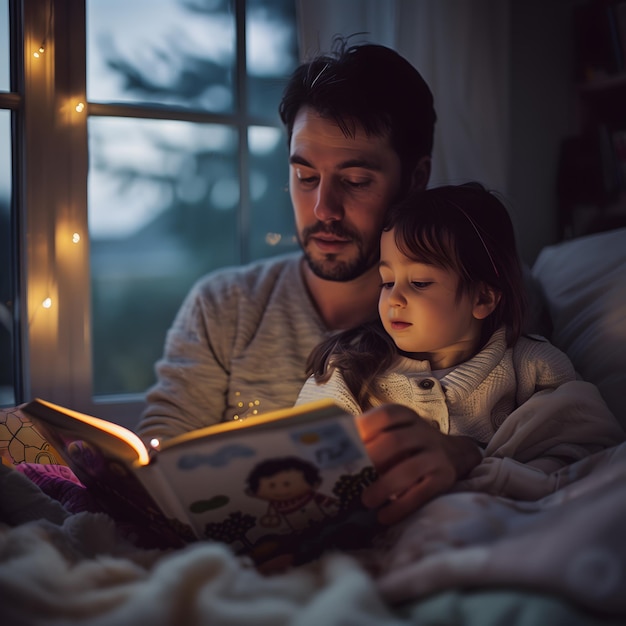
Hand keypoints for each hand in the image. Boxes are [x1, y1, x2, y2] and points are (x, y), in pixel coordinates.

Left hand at [356, 403, 481, 524]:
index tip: (346, 444)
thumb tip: (335, 453)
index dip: (365, 428)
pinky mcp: (445, 478)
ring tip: (366, 501)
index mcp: (406, 417)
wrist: (454, 454)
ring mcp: (436, 454)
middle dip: (372, 459)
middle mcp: (423, 432)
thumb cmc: (410, 445)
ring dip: (384, 486)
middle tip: (352, 475)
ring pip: (409, 469)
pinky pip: (422, 493)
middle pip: (395, 442)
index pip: (386, 416)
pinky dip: (401, 506)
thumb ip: (371, 438)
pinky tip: (384, 516)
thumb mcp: (394, 431)